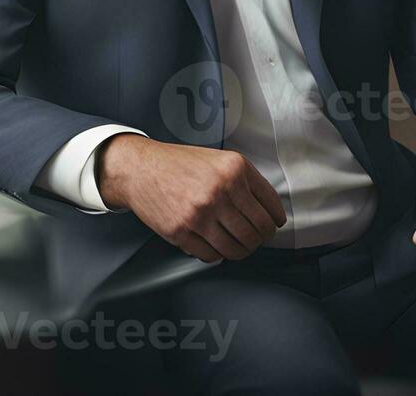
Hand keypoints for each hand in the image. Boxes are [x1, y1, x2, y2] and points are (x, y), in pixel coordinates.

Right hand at [98, 135, 285, 261]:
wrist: (141, 169)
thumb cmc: (182, 165)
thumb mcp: (222, 159)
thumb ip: (249, 181)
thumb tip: (271, 212)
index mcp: (235, 170)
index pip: (270, 208)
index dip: (275, 222)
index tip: (273, 226)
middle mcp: (220, 191)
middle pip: (257, 232)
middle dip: (260, 240)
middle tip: (256, 239)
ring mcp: (200, 213)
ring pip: (236, 248)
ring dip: (241, 251)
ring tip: (238, 245)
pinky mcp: (181, 232)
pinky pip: (211, 256)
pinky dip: (217, 255)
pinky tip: (215, 245)